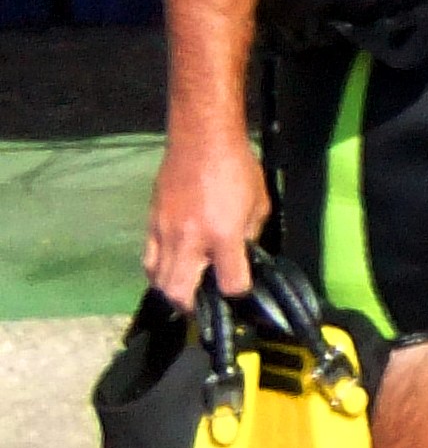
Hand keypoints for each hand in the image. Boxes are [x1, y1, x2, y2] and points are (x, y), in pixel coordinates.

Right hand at [143, 127, 267, 310]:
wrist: (201, 140)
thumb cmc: (238, 168)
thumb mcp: (258, 204)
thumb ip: (249, 235)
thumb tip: (243, 256)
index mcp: (223, 235)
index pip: (229, 283)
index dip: (238, 293)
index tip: (241, 292)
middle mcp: (190, 239)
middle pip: (179, 292)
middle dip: (194, 307)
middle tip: (206, 307)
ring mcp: (165, 233)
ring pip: (157, 280)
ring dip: (172, 292)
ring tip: (187, 291)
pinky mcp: (151, 223)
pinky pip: (149, 259)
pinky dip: (158, 272)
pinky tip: (171, 270)